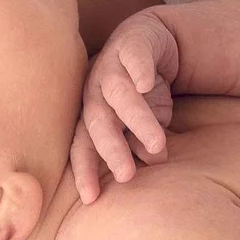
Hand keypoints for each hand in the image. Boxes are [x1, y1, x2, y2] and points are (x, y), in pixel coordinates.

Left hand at [71, 7, 181, 201]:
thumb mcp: (141, 125)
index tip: (91, 198)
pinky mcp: (132, 44)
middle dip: (110, 149)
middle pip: (96, 121)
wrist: (153, 41)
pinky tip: (145, 83)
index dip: (85, 170)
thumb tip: (151, 163)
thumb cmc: (141, 94)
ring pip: (118, 93)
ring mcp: (111, 65)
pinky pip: (134, 57)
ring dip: (135, 119)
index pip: (83, 146)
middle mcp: (95, 91)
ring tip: (156, 143)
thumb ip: (140, 145)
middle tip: (126, 175)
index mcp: (92, 114)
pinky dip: (138, 69)